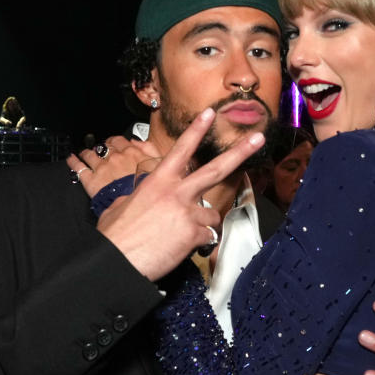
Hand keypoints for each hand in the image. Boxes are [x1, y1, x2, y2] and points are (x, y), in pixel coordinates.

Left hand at [67, 135, 160, 196]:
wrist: (138, 207)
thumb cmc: (151, 188)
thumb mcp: (159, 164)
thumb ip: (150, 149)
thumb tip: (139, 141)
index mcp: (131, 153)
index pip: (119, 140)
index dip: (115, 141)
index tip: (114, 143)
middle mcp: (114, 158)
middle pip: (103, 146)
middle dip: (101, 147)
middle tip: (100, 149)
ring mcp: (101, 168)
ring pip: (90, 154)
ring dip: (87, 152)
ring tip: (84, 153)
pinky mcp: (91, 180)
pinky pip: (78, 168)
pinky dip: (73, 162)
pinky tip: (71, 159)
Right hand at [96, 108, 263, 280]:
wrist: (116, 261)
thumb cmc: (115, 236)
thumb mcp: (120, 206)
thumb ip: (137, 198)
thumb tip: (136, 200)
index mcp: (158, 181)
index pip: (182, 149)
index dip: (197, 130)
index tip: (210, 113)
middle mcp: (177, 192)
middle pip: (216, 169)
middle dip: (240, 152)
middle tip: (259, 138)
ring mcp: (188, 212)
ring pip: (213, 214)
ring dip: (203, 225)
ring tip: (182, 235)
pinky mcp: (194, 234)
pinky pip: (207, 237)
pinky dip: (199, 244)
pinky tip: (181, 248)